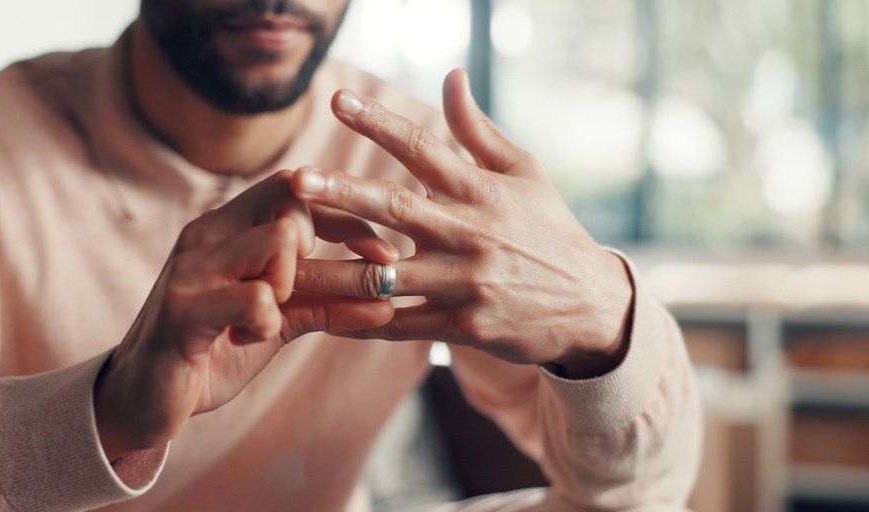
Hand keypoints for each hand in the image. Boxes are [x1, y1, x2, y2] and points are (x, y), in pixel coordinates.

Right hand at [94, 171, 395, 460]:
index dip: (349, 218)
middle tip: (320, 292)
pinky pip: (256, 298)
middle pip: (291, 203)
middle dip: (326, 250)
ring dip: (293, 288)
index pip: (297, 192)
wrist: (145, 400)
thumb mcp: (278, 322)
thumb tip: (387, 301)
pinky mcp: (183, 310)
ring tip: (268, 322)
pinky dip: (269, 324)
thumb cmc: (214, 352)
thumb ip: (324, 303)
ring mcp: (192, 268)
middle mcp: (207, 234)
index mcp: (228, 228)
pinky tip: (250, 340)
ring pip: (278, 242)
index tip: (386, 255)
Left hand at [290, 70, 633, 378]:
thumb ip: (477, 130)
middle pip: (396, 209)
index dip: (379, 122)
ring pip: (387, 277)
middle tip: (295, 182)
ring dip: (332, 272)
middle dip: (342, 194)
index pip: (424, 148)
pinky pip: (402, 325)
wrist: (590, 305)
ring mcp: (465, 284)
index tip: (337, 100)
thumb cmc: (550, 230)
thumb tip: (449, 77)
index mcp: (482, 191)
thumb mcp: (524, 173)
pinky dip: (361, 323)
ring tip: (284, 266)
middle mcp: (471, 234)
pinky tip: (321, 317)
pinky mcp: (464, 326)